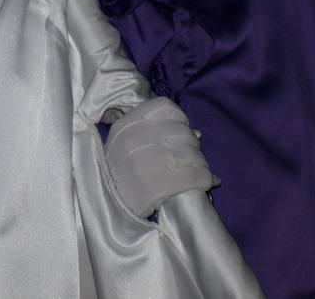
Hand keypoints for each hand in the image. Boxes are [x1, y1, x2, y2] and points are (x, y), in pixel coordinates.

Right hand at [104, 96, 218, 218]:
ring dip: (202, 163)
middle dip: (193, 145)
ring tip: (199, 170)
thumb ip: (154, 133)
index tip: (180, 132)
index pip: (165, 107)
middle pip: (183, 132)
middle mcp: (137, 139)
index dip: (179, 118)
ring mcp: (148, 162)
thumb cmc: (116, 174)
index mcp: (127, 125)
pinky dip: (206, 178)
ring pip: (193, 154)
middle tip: (191, 157)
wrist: (107, 207)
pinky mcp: (159, 186)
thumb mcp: (123, 144)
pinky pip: (195, 176)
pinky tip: (207, 182)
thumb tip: (197, 132)